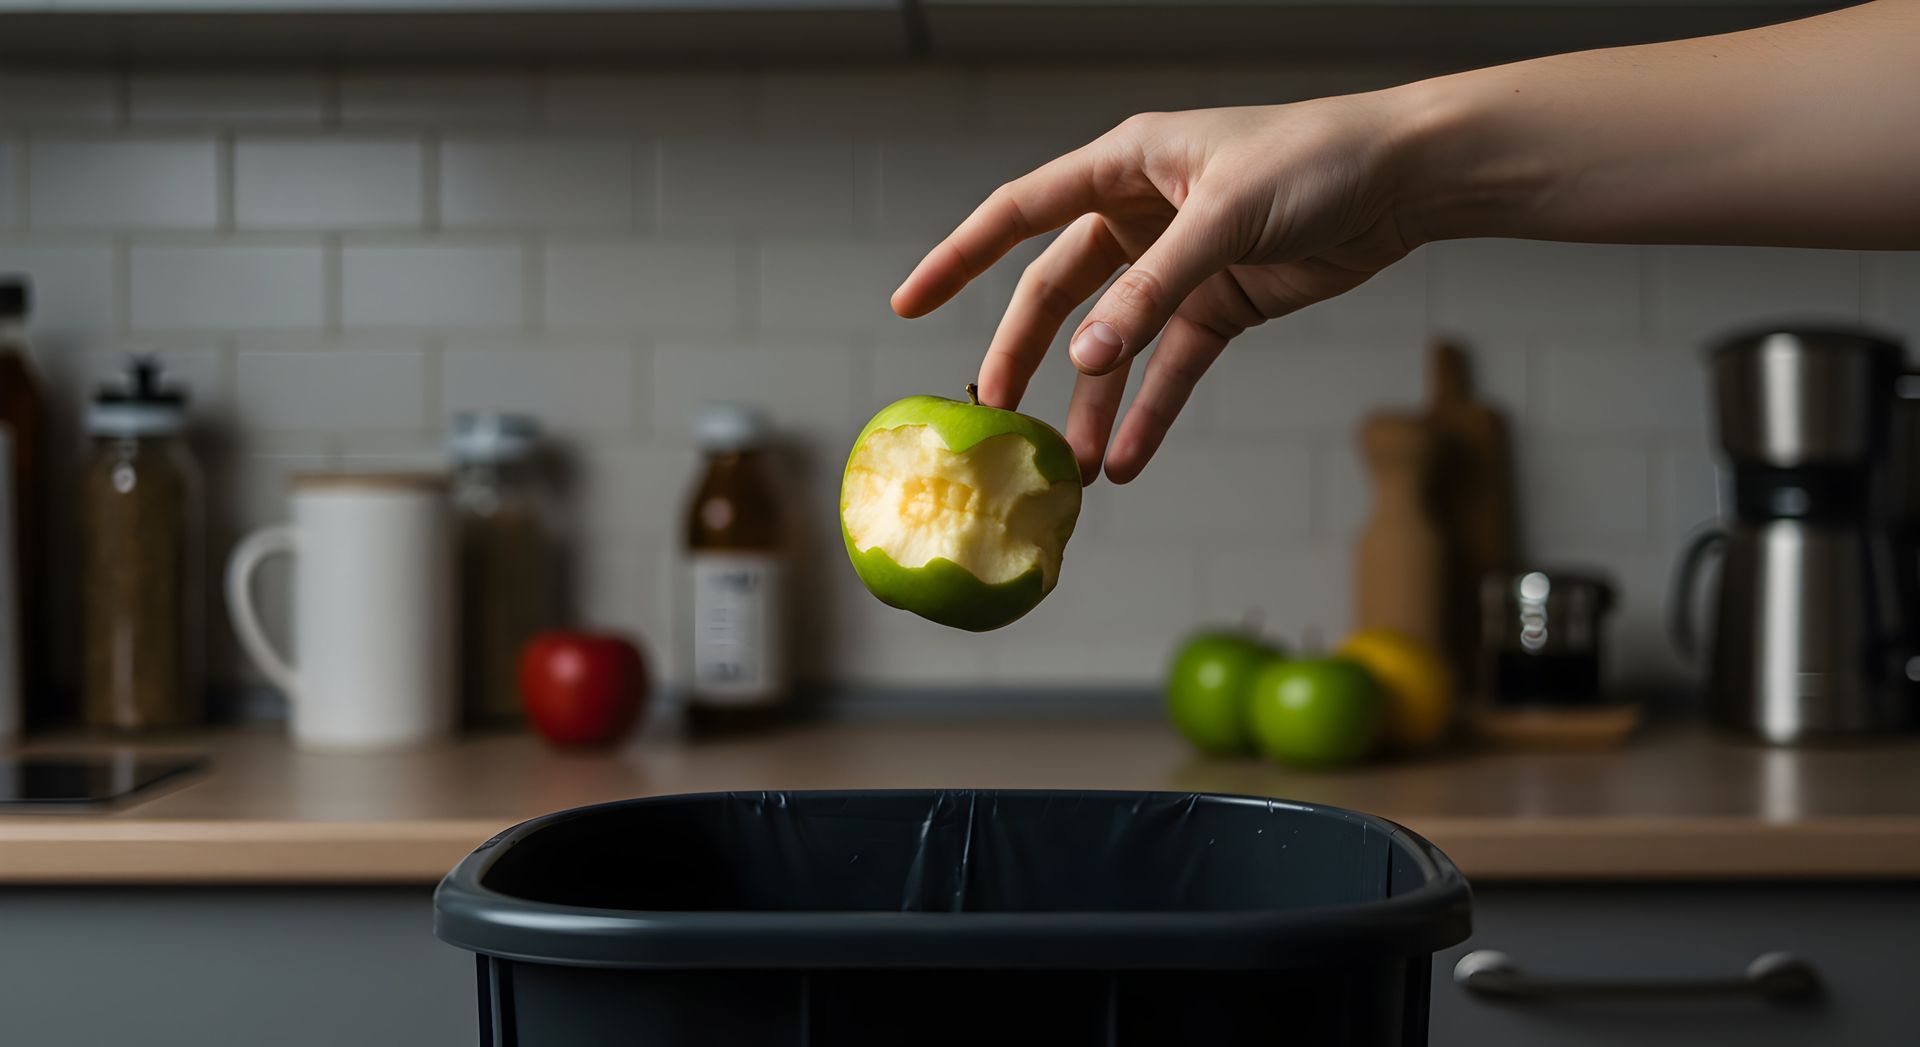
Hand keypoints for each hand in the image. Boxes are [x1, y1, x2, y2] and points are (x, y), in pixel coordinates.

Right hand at [892, 95, 1424, 483]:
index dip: (959, 257)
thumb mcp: (1225, 219)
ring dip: (1090, 400)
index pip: (1020, 212)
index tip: (909, 302)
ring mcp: (1179, 263)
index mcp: (1126, 164)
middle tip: (994, 415)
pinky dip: (1150, 411)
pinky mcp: (1222, 304)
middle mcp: (1142, 213)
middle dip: (1025, 354)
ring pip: (1112, 341)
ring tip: (1067, 464)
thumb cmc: (1318, 161)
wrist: (1408, 177)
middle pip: (1059, 290)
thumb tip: (1086, 358)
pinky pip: (1171, 368)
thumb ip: (1151, 290)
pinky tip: (1127, 459)